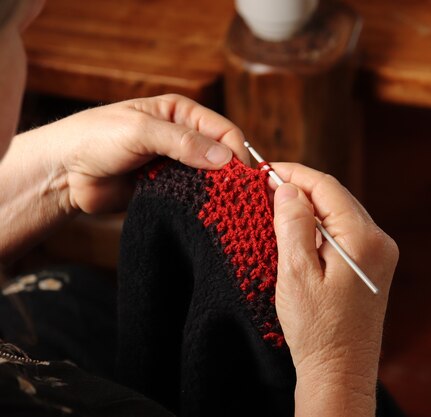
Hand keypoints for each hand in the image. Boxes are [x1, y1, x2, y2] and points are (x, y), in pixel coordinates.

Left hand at [37, 94, 248, 213]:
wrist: (63, 173)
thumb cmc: (95, 138)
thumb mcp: (141, 131)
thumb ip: (182, 142)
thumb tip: (224, 157)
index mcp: (180, 113)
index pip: (223, 130)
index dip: (236, 152)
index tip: (242, 177)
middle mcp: (183, 137)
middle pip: (221, 155)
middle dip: (230, 173)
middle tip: (239, 196)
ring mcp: (175, 164)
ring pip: (210, 177)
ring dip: (217, 190)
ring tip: (226, 207)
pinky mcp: (167, 188)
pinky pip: (193, 196)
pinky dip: (201, 203)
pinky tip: (206, 212)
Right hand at [271, 163, 398, 415]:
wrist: (340, 371)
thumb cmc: (317, 330)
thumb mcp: (296, 273)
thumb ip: (293, 225)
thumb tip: (288, 188)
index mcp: (364, 239)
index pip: (327, 187)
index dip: (294, 174)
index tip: (264, 171)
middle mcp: (379, 241)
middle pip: (336, 197)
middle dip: (300, 188)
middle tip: (265, 188)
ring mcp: (378, 254)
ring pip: (339, 214)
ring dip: (308, 208)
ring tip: (275, 207)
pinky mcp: (371, 266)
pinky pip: (343, 233)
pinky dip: (319, 227)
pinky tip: (296, 232)